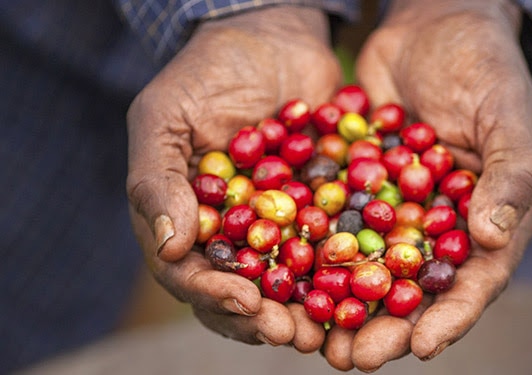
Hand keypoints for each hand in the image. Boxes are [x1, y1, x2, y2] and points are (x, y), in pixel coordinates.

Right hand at [126, 6, 340, 351]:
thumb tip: (170, 248)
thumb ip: (156, 180)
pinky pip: (332, 244)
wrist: (272, 34)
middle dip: (266, 318)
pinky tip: (368, 286)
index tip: (246, 303)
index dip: (215, 294)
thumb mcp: (165, 116)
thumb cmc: (206, 71)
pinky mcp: (319, 207)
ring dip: (307, 309)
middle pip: (243, 290)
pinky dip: (347, 269)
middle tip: (294, 335)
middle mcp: (232, 232)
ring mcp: (277, 222)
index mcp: (187, 220)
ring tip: (328, 330)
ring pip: (290, 280)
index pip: (191, 273)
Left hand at [323, 0, 531, 370]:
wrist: (434, 23)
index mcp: (489, 220)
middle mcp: (440, 225)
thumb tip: (494, 239)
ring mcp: (397, 208)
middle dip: (385, 326)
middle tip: (351, 357)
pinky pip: (336, 222)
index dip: (450, 319)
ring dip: (342, 301)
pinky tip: (285, 271)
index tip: (422, 348)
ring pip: (369, 265)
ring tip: (313, 334)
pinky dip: (313, 248)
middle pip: (415, 288)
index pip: (475, 283)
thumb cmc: (488, 68)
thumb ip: (512, 176)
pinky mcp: (359, 186)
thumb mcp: (511, 117)